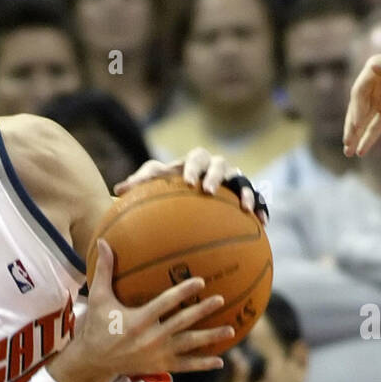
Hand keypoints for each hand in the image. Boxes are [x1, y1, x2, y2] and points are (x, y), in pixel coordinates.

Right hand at [59, 238, 230, 381]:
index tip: (200, 281)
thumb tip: (104, 241)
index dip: (182, 292)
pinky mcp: (160, 366)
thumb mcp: (97, 298)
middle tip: (220, 300)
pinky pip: (185, 365)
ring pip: (188, 345)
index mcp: (137, 321)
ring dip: (210, 338)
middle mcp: (150, 338)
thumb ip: (104, 270)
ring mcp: (157, 354)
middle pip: (181, 323)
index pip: (164, 304)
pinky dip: (202, 364)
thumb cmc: (97, 325)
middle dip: (201, 311)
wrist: (94, 361)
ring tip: (230, 330)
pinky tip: (220, 361)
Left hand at [114, 149, 267, 223]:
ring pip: (243, 181)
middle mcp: (215, 169)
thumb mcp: (153, 188)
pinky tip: (263, 224)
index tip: (188, 183)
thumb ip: (139, 185)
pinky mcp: (243, 197)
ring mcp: (231, 183)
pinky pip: (257, 200)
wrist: (188, 200)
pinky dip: (261, 209)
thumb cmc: (167, 192)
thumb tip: (117, 191)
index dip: (194, 168)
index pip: (196, 158)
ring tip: (246, 209)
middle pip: (221, 164)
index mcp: (195, 164)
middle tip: (209, 191)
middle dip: (216, 176)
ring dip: (245, 193)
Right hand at [343, 43, 380, 156]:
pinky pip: (376, 128)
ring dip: (355, 136)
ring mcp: (380, 101)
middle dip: (352, 126)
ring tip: (348, 152)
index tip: (356, 124)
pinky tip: (361, 152)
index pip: (359, 92)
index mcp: (373, 72)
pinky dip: (368, 139)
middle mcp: (372, 87)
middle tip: (347, 142)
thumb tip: (373, 67)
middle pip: (357, 109)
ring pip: (364, 121)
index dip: (356, 108)